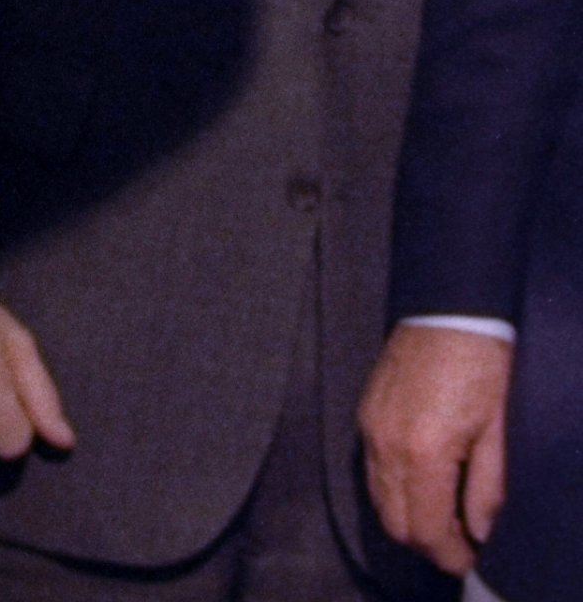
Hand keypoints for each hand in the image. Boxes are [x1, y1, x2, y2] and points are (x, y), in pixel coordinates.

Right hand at [359, 322, 510, 573]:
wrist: (448, 308)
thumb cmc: (481, 364)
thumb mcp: (498, 431)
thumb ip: (487, 489)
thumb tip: (480, 530)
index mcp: (423, 450)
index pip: (425, 530)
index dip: (449, 554)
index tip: (471, 554)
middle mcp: (387, 443)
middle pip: (396, 523)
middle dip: (427, 541)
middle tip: (459, 538)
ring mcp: (370, 426)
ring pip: (378, 499)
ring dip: (409, 516)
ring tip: (443, 510)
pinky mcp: (365, 413)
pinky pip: (372, 470)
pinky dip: (394, 489)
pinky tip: (422, 479)